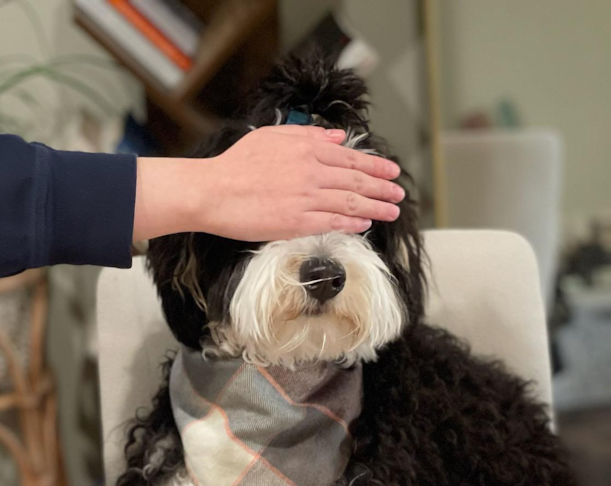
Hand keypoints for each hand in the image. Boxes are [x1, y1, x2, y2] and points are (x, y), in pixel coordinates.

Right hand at [133, 126, 403, 242]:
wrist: (213, 191)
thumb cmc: (236, 165)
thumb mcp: (272, 136)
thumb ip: (308, 135)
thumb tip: (337, 137)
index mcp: (307, 149)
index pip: (350, 158)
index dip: (375, 166)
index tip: (391, 172)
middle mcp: (312, 172)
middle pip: (356, 181)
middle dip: (382, 188)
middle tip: (398, 194)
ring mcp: (306, 198)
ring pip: (350, 202)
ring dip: (375, 207)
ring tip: (391, 211)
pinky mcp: (297, 222)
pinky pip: (332, 222)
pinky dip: (352, 222)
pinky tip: (365, 224)